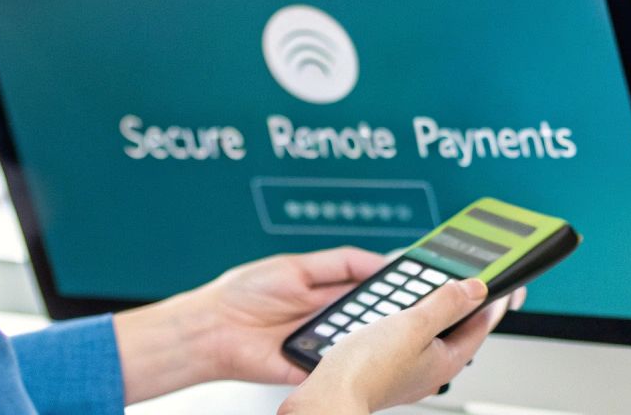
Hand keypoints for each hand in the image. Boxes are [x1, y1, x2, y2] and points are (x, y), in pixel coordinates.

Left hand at [192, 246, 391, 384]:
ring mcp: (320, 343)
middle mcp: (325, 316)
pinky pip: (338, 365)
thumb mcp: (296, 267)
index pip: (369, 285)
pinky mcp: (310, 367)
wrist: (212, 328)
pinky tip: (358, 349)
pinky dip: (348, 359)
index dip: (393, 283)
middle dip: (389, 311)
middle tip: (411, 306)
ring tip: (387, 326)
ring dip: (370, 334)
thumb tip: (378, 262)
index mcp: (324, 288)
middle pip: (369, 314)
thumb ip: (339, 264)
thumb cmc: (243, 293)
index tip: (418, 279)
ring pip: (358, 341)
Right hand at [279, 276, 515, 414]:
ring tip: (438, 290)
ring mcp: (409, 371)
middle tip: (473, 284)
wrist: (327, 397)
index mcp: (445, 360)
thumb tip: (477, 289)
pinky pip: (409, 340)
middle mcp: (431, 369)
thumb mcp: (413, 325)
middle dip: (465, 305)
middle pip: (458, 331)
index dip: (494, 302)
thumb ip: (446, 304)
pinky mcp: (387, 370)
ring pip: (432, 334)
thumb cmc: (366, 369)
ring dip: (437, 311)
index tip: (505, 285)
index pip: (481, 326)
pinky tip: (399, 314)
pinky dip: (412, 322)